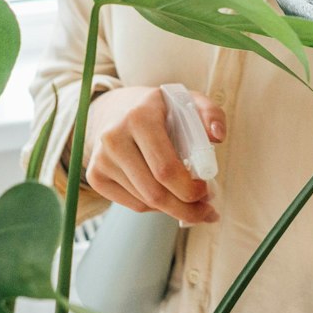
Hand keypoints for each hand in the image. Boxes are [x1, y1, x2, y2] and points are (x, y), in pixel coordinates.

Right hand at [82, 85, 225, 224]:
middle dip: (186, 209)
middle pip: (154, 192)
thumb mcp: (188, 101)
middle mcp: (114, 138)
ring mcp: (100, 158)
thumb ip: (211, 113)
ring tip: (190, 202)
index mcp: (139, 117)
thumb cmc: (161, 110)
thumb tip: (217, 137)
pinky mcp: (95, 175)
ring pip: (145, 202)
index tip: (207, 191)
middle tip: (206, 211)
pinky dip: (154, 207)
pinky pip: (132, 205)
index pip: (165, 169)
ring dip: (173, 209)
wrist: (117, 109)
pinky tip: (166, 195)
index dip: (190, 189)